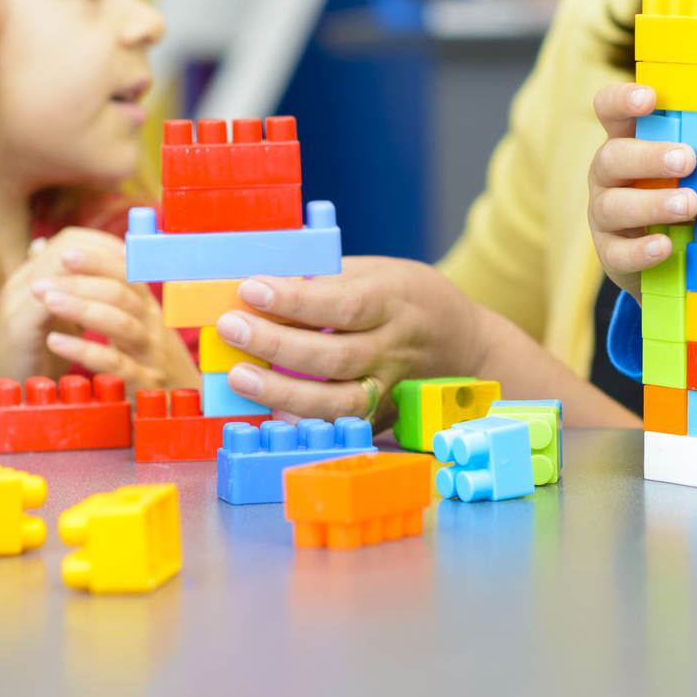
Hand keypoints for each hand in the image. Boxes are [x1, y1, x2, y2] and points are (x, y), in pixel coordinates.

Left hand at [0, 227, 198, 394]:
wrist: (189, 411)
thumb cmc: (151, 364)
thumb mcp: (136, 327)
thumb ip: (107, 296)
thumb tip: (60, 252)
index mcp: (150, 310)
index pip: (128, 274)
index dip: (97, 261)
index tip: (64, 252)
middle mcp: (155, 327)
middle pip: (122, 294)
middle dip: (81, 282)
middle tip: (41, 280)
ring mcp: (153, 356)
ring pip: (121, 324)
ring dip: (82, 308)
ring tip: (47, 300)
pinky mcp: (146, 386)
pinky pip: (116, 364)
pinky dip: (84, 351)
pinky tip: (55, 341)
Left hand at [210, 256, 493, 422]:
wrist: (465, 343)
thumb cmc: (407, 297)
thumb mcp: (375, 271)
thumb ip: (326, 280)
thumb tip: (260, 287)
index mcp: (394, 300)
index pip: (343, 303)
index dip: (295, 299)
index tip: (251, 289)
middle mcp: (394, 347)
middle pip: (335, 355)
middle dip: (276, 344)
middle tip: (231, 328)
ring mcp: (390, 387)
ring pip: (339, 401)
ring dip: (283, 392)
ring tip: (239, 378)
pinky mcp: (383, 416)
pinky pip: (341, 424)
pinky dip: (304, 420)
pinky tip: (269, 410)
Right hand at [586, 81, 696, 294]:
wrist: (661, 260)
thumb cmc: (680, 198)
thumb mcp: (694, 173)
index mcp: (626, 143)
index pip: (609, 110)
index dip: (622, 100)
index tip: (649, 98)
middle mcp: (608, 175)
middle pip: (612, 157)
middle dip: (649, 157)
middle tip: (687, 159)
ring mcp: (603, 213)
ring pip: (613, 205)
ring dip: (653, 203)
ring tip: (689, 204)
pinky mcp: (609, 251)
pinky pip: (617, 251)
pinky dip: (641, 250)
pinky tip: (664, 247)